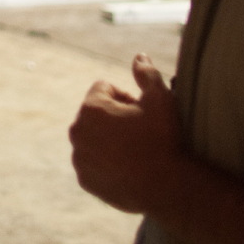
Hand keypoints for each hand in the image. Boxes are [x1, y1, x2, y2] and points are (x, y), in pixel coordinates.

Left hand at [68, 55, 185, 215]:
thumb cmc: (163, 139)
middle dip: (115, 118)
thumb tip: (139, 56)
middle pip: (96, 114)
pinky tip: (129, 169)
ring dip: (109, 140)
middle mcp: (77, 131)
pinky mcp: (85, 180)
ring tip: (136, 151)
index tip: (143, 113)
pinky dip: (107, 163)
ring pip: (94, 139)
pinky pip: (94, 163)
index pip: (105, 88)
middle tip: (141, 133)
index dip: (128, 98)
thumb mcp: (160, 99)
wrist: (166, 187)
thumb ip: (147, 74)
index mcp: (91, 108)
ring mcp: (79, 158)